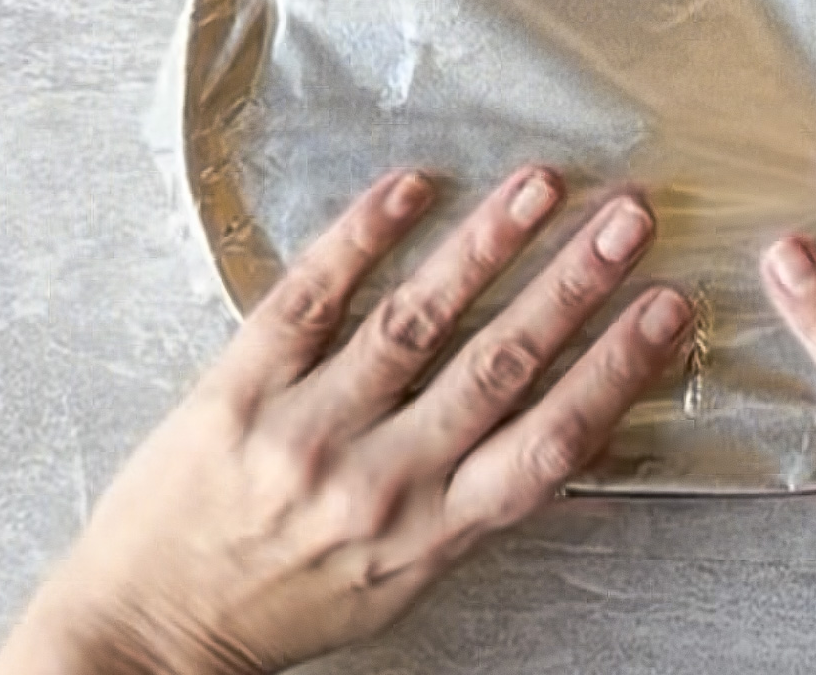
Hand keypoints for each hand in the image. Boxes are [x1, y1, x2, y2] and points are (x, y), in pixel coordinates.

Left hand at [0, 166, 690, 674]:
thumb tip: (567, 426)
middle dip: (574, 284)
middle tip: (627, 217)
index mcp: (432, 534)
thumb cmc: (285, 601)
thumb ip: (475, 505)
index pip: (549, 445)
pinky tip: (412, 186)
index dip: (616, 371)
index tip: (666, 309)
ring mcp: (304, 430)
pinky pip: (309, 298)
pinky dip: (364, 236)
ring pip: (414, 322)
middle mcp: (378, 482)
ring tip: (540, 185)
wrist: (150, 632)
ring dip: (486, 245)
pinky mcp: (236, 389)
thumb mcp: (403, 579)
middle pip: (498, 367)